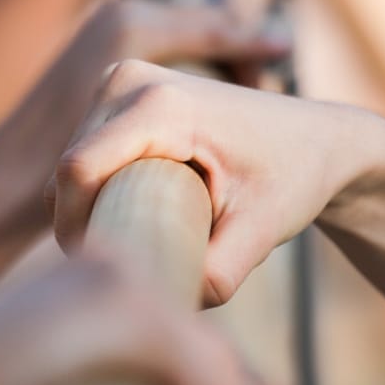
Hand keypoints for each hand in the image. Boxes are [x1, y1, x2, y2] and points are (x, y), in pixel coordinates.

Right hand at [47, 62, 345, 303]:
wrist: (317, 139)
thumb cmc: (295, 179)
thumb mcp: (263, 231)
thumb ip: (217, 273)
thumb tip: (167, 306)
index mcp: (159, 104)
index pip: (77, 172)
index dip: (77, 229)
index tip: (115, 269)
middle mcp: (130, 78)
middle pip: (67, 170)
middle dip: (88, 224)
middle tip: (143, 259)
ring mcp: (121, 78)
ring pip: (71, 163)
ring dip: (93, 207)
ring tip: (152, 231)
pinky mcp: (119, 89)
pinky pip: (84, 152)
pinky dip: (102, 188)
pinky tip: (148, 206)